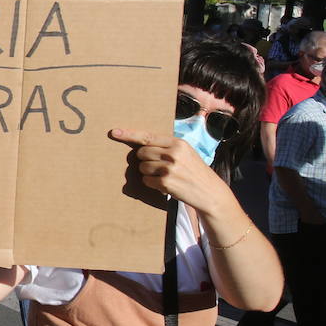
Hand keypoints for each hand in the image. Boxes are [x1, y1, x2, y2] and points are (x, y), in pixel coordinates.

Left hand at [109, 128, 230, 212]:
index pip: (148, 137)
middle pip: (142, 153)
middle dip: (146, 160)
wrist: (211, 193)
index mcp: (178, 143)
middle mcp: (174, 153)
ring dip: (149, 173)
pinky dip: (152, 184)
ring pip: (142, 167)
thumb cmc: (194, 172)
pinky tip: (166, 185)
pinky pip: (146, 180)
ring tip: (166, 176)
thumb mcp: (186, 153)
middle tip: (161, 167)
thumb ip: (167, 147)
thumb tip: (140, 145)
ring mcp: (170, 168)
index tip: (114, 132)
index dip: (129, 135)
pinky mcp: (166, 182)